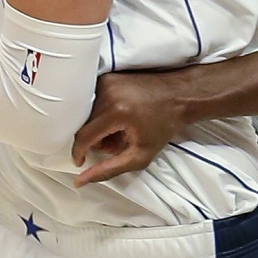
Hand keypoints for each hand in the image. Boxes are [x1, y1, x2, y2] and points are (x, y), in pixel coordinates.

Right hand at [71, 71, 188, 185]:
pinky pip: (92, 100)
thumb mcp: (139, 155)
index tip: (81, 162)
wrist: (179, 95)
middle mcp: (108, 92)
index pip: (83, 136)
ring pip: (86, 113)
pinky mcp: (108, 76)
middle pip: (84, 125)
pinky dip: (100, 113)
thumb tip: (80, 181)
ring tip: (119, 130)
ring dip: (97, 127)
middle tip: (115, 144)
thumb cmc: (163, 127)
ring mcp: (107, 81)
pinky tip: (117, 117)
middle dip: (95, 140)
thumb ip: (108, 170)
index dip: (79, 153)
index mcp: (116, 112)